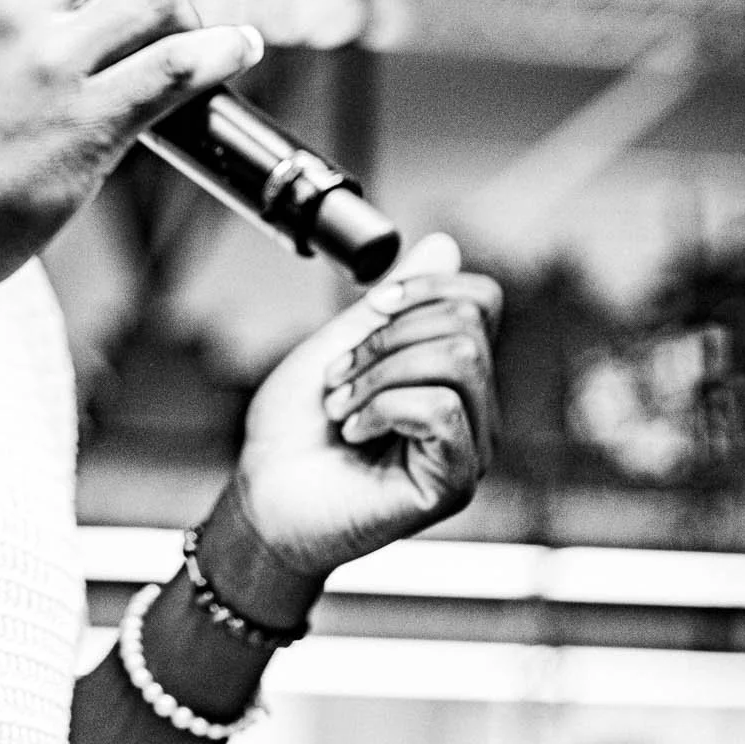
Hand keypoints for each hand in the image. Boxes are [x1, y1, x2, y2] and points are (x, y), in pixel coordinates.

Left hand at [235, 234, 500, 578]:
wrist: (263, 497)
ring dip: (379, 373)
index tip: (371, 308)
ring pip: (458, 360)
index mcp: (450, 375)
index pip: (481, 302)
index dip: (426, 287)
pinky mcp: (453, 483)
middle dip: (385, 338)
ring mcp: (469, 449)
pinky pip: (442, 409)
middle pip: (466, 326)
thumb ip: (393, 303)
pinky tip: (355, 431)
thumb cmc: (294, 432)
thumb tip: (445, 246)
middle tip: (339, 378)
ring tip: (343, 407)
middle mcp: (472, 411)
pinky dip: (384, 406)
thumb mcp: (339, 346)